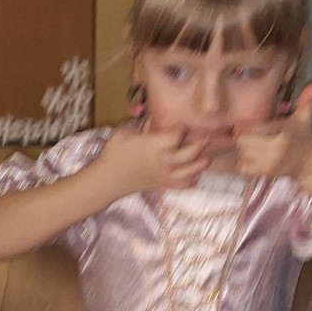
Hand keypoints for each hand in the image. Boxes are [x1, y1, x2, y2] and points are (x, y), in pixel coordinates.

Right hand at [93, 126, 207, 197]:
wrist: (106, 180)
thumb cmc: (113, 154)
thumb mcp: (124, 133)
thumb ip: (142, 128)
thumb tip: (153, 125)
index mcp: (156, 144)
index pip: (178, 134)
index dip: (182, 128)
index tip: (182, 125)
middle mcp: (165, 160)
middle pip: (191, 152)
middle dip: (200, 144)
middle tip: (205, 139)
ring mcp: (165, 174)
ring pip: (191, 171)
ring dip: (200, 164)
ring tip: (205, 159)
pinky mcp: (162, 185)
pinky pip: (182, 185)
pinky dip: (191, 181)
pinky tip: (194, 176)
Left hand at [234, 82, 311, 179]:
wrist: (308, 162)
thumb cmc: (303, 137)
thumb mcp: (305, 117)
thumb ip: (308, 99)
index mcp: (282, 135)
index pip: (255, 128)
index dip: (251, 125)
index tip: (255, 125)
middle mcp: (274, 151)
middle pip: (243, 141)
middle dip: (245, 136)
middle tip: (252, 134)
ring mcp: (268, 165)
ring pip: (241, 153)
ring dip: (243, 148)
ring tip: (254, 144)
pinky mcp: (264, 174)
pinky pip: (242, 167)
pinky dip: (243, 162)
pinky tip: (252, 157)